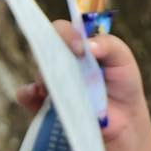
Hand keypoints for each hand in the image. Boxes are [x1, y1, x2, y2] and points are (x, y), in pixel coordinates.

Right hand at [15, 22, 148, 144]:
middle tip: (64, 67)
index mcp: (77, 46)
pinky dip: (27, 94)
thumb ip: (110, 45)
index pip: (62, 31)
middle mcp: (61, 62)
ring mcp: (52, 83)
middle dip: (51, 55)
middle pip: (45, 49)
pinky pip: (26, 96)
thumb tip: (87, 45)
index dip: (66, 34)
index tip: (79, 48)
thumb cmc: (123, 83)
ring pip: (38, 73)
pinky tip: (37, 94)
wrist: (124, 120)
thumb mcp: (123, 58)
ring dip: (45, 77)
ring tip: (58, 86)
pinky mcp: (45, 105)